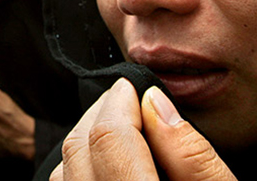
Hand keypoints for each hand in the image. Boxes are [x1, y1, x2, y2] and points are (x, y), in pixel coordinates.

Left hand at [50, 79, 236, 180]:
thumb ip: (192, 155)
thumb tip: (154, 101)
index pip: (110, 137)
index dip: (122, 102)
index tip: (138, 88)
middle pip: (79, 146)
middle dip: (103, 112)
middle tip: (128, 99)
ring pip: (64, 167)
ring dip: (88, 137)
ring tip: (121, 126)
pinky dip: (79, 165)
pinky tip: (108, 161)